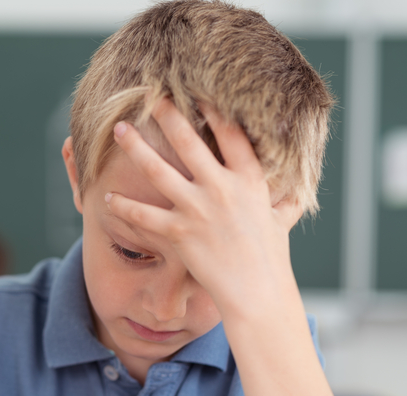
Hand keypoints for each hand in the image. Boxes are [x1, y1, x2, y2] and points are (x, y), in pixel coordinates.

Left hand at [105, 98, 303, 315]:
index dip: (212, 109)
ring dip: (135, 148)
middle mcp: (222, 188)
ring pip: (158, 170)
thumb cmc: (271, 258)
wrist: (257, 291)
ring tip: (119, 130)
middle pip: (188, 142)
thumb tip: (298, 193)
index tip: (196, 91)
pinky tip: (108, 198)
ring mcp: (198, 209)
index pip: (230, 133)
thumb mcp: (281, 220)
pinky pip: (144, 215)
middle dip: (167, 116)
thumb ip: (285, 201)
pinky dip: (124, 206)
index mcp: (249, 179)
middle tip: (150, 98)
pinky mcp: (179, 232)